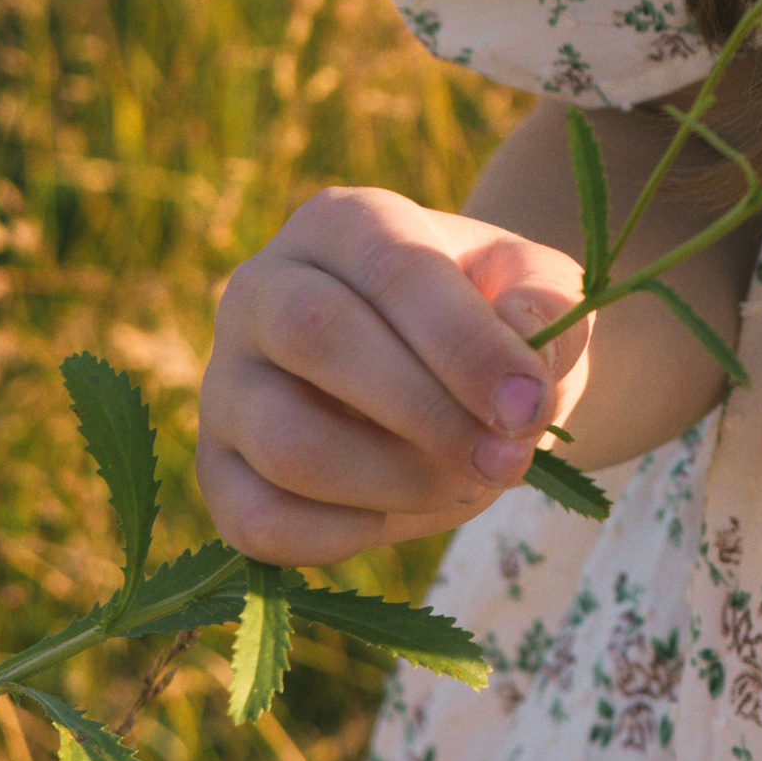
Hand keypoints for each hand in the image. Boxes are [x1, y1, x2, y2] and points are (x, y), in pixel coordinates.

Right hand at [198, 186, 593, 565]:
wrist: (449, 378)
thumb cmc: (490, 319)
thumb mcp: (537, 289)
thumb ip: (545, 299)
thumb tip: (522, 329)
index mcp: (340, 223)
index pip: (391, 269)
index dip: (464, 345)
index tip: (529, 407)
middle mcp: (261, 289)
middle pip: (316, 337)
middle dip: (426, 412)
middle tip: (506, 459)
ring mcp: (226, 383)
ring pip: (285, 441)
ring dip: (393, 481)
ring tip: (466, 482)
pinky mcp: (216, 470)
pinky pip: (259, 521)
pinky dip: (342, 536)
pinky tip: (400, 513)